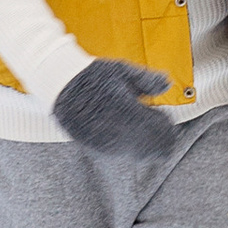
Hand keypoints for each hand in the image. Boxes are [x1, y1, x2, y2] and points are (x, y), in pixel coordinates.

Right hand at [53, 57, 177, 157]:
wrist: (60, 86)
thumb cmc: (93, 76)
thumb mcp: (123, 71)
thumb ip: (148, 80)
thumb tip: (168, 83)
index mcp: (129, 112)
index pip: (162, 132)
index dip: (166, 125)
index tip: (161, 114)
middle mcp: (119, 133)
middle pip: (154, 150)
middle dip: (159, 137)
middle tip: (154, 121)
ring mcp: (107, 144)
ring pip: (138, 155)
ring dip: (145, 144)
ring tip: (137, 124)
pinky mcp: (95, 149)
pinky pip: (120, 154)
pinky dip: (127, 146)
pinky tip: (122, 131)